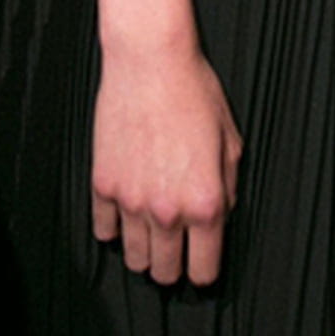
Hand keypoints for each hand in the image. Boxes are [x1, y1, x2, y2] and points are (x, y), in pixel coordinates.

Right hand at [91, 41, 241, 285]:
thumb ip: (229, 188)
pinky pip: (104, 231)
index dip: (205, 271)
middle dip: (173, 266)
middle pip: (165, 272)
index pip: (203, 269)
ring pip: (133, 259)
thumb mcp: (231, 140)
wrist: (151, 63)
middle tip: (177, 249)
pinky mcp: (103, 186)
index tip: (202, 265)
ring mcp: (130, 201)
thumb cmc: (195, 93)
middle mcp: (166, 210)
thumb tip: (220, 216)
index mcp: (205, 201)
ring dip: (144, 252)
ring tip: (151, 233)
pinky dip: (115, 228)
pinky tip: (127, 211)